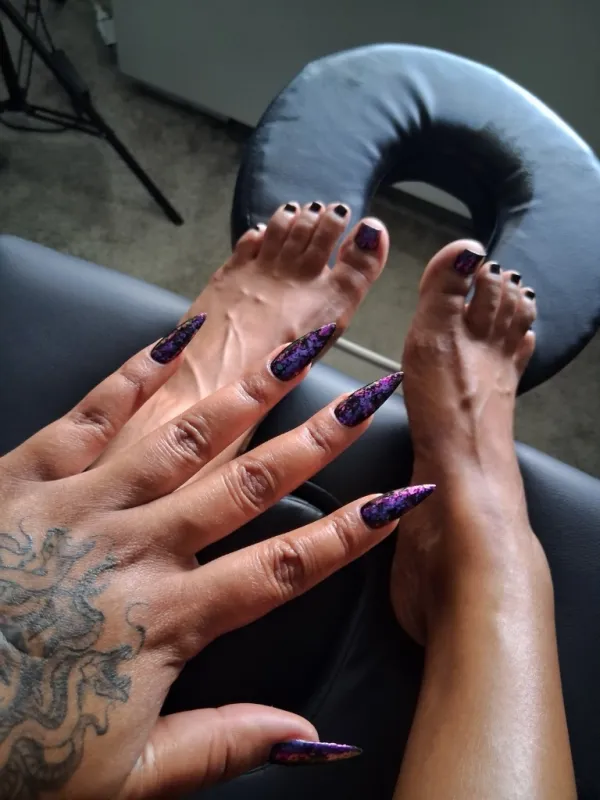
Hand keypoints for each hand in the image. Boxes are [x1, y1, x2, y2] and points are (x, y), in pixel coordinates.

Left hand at [0, 322, 431, 798]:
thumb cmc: (15, 752)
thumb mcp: (127, 778)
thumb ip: (222, 745)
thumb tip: (312, 736)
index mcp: (166, 619)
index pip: (281, 568)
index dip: (348, 533)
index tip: (398, 496)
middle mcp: (135, 549)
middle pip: (245, 485)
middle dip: (314, 439)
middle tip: (365, 395)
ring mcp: (81, 505)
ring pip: (181, 439)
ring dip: (243, 394)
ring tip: (293, 353)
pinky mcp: (25, 478)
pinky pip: (89, 415)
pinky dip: (134, 375)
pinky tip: (175, 339)